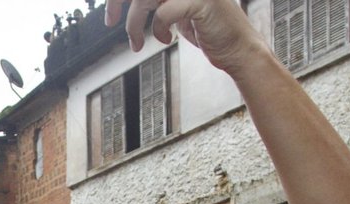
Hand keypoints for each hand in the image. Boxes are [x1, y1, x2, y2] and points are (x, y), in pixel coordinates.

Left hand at [105, 0, 270, 70]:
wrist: (240, 51)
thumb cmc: (211, 33)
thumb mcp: (181, 13)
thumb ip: (160, 3)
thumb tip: (132, 3)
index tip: (112, 12)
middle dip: (117, 1)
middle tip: (109, 20)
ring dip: (135, 23)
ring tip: (136, 42)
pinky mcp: (201, 2)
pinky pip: (163, 12)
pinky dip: (158, 29)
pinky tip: (164, 39)